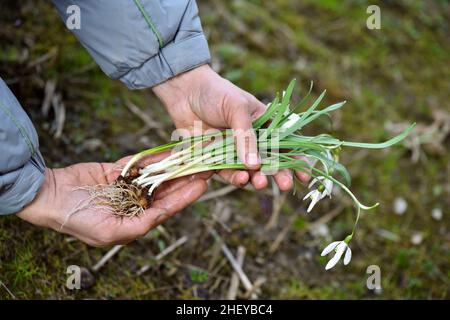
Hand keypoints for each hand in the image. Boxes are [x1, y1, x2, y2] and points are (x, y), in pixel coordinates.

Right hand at [17, 155, 208, 246]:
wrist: (50, 196)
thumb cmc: (77, 220)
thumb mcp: (110, 232)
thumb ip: (139, 225)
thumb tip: (161, 218)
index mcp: (135, 221)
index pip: (167, 208)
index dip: (186, 196)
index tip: (203, 185)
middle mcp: (134, 204)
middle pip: (166, 190)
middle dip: (185, 179)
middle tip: (204, 167)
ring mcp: (126, 187)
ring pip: (156, 175)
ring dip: (173, 167)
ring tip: (192, 156)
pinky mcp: (117, 171)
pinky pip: (139, 163)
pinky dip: (154, 158)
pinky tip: (170, 151)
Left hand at [153, 64, 309, 189]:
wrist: (184, 91)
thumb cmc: (216, 92)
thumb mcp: (237, 108)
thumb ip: (246, 136)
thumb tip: (255, 164)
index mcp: (263, 125)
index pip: (284, 145)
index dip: (296, 161)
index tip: (305, 176)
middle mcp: (250, 141)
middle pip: (269, 162)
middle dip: (279, 175)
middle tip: (285, 185)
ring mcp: (233, 151)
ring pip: (249, 171)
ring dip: (256, 179)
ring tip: (260, 183)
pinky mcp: (215, 159)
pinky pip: (225, 172)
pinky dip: (233, 177)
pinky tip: (240, 178)